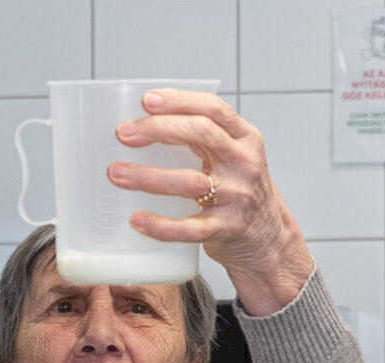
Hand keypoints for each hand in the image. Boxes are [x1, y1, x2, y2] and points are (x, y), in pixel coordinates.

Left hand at [109, 89, 314, 315]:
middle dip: (158, 130)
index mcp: (245, 139)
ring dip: (148, 177)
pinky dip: (160, 225)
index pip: (213, 108)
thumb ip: (204, 139)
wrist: (268, 240)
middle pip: (201, 134)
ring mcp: (236, 198)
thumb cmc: (241, 192)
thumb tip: (144, 124)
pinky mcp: (225, 229)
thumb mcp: (235, 157)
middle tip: (124, 134)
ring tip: (116, 174)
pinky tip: (136, 219)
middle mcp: (244, 164)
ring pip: (189, 181)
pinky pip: (188, 228)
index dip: (178, 101)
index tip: (146, 100)